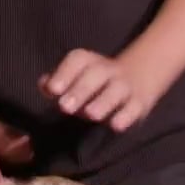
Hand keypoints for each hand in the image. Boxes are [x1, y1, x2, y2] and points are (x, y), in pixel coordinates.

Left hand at [39, 49, 163, 131]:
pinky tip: (115, 125)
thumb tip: (44, 86)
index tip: (53, 90)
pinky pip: (134, 108)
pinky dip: (126, 116)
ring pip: (117, 90)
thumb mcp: (74, 78)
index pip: (77, 60)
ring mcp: (125, 86)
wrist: (138, 76)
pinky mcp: (139, 103)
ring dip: (103, 102)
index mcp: (88, 61)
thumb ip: (55, 82)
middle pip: (96, 74)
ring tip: (90, 114)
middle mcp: (108, 70)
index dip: (64, 73)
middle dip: (80, 89)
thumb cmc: (93, 83)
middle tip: (64, 107)